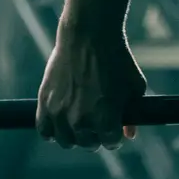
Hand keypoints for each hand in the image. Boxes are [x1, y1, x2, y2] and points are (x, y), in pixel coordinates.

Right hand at [36, 20, 146, 150]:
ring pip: (66, 141)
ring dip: (74, 135)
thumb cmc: (117, 59)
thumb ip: (133, 114)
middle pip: (89, 144)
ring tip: (79, 121)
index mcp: (106, 120)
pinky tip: (60, 121)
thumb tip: (130, 134)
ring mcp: (60, 113)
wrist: (89, 34)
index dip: (115, 135)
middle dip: (96, 135)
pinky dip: (51, 130)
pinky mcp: (45, 102)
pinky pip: (44, 130)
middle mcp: (81, 122)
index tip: (114, 127)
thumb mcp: (134, 87)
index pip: (111, 143)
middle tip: (97, 120)